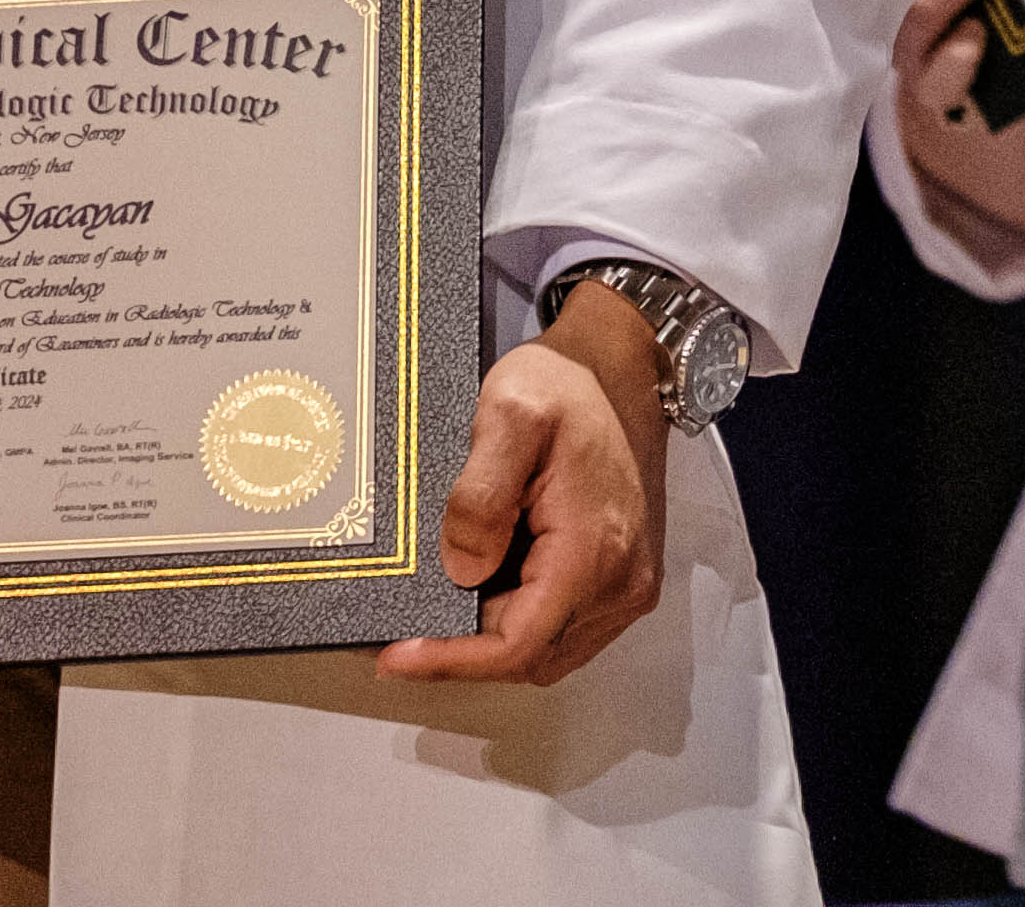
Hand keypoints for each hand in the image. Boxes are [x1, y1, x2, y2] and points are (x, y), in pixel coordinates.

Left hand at [376, 296, 669, 687]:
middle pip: (531, 658)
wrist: (623, 363)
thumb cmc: (570, 384)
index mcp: (595, 550)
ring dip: (491, 642)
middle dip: (466, 654)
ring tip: (439, 616)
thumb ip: (479, 495)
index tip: (396, 657)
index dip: (451, 660)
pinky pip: (564, 627)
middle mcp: (623, 581)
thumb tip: (462, 569)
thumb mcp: (508, 415)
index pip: (517, 644)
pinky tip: (483, 594)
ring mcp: (629, 583)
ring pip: (548, 651)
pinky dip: (519, 624)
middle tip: (405, 636)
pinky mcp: (624, 574)